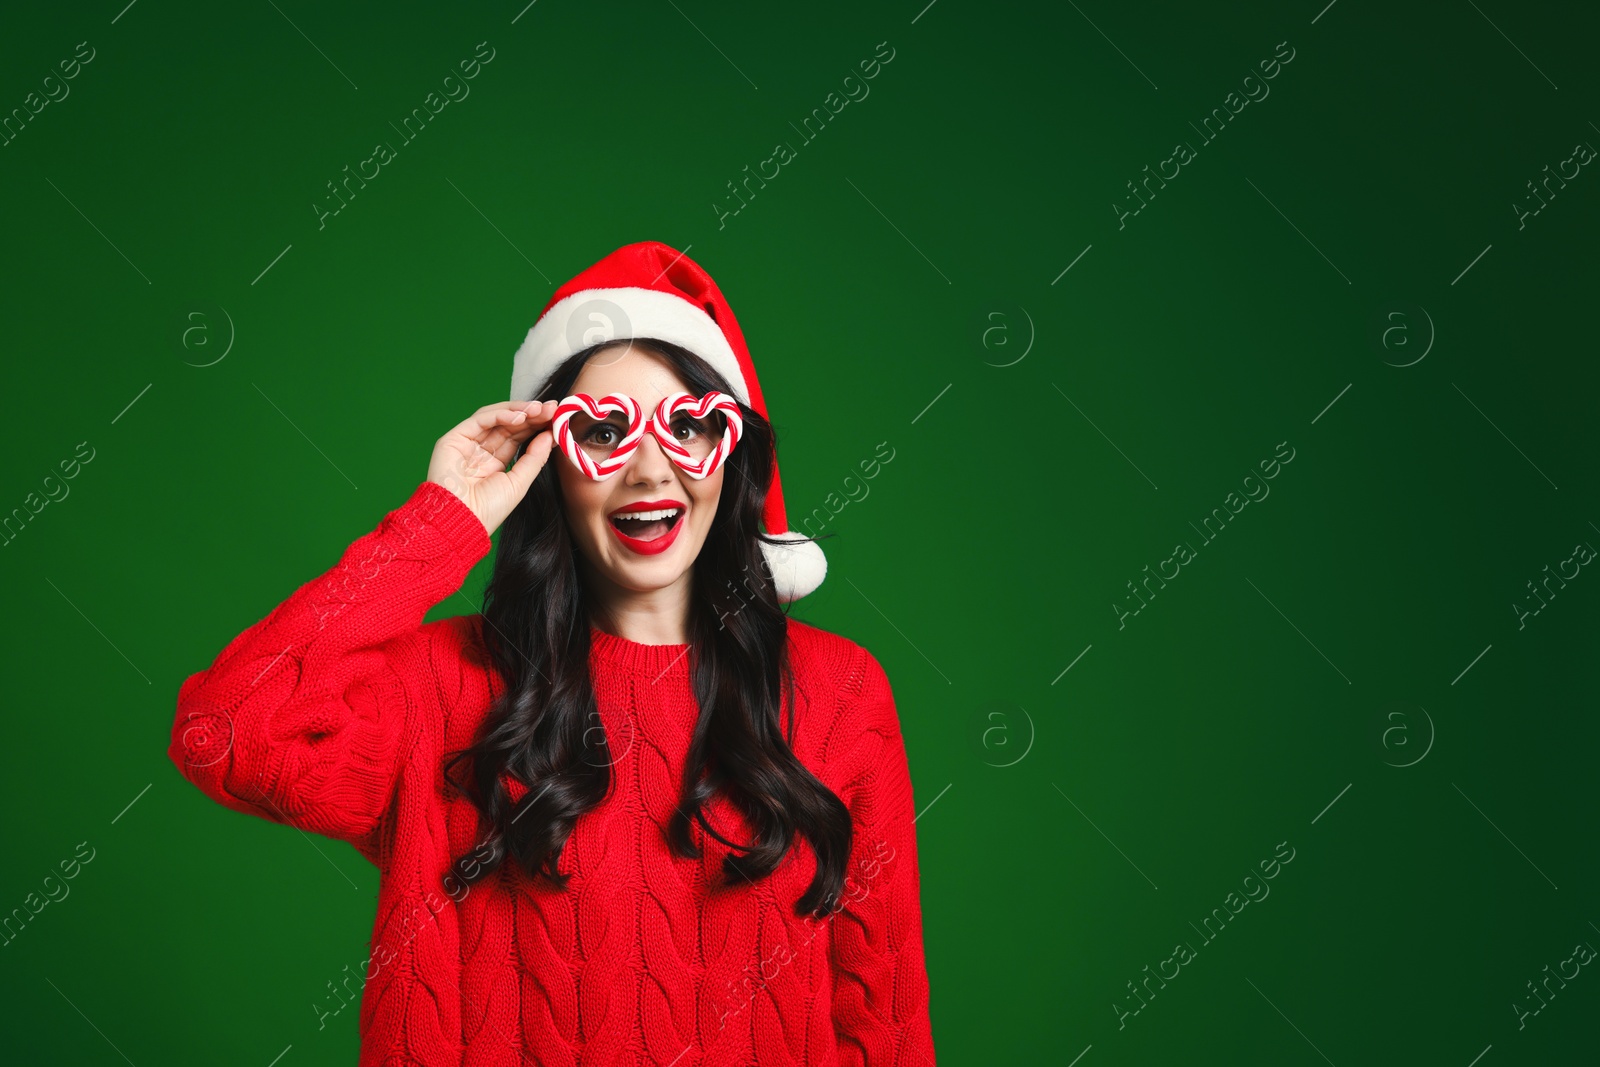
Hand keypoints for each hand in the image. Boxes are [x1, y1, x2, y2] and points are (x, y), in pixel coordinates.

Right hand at [427, 400, 559, 537]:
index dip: (537, 427)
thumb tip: (550, 435)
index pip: (518, 437)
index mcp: (494, 463)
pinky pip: (480, 420)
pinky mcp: (454, 439)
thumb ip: (534, 458)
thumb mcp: (519, 482)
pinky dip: (501, 414)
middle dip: (532, 416)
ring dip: (519, 411)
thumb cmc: (488, 510)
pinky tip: (520, 416)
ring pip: (495, 419)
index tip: (557, 418)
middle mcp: (480, 451)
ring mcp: (467, 444)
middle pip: (509, 426)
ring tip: (541, 410)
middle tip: (553, 409)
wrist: (461, 521)